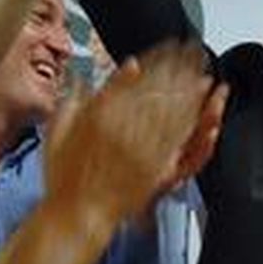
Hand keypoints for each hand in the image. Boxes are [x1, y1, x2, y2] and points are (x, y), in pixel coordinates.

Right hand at [43, 42, 215, 228]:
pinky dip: (192, 125)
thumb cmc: (64, 177)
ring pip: (172, 113)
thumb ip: (73, 99)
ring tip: (205, 77)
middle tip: (194, 54)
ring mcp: (142, 149)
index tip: (167, 49)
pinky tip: (204, 114)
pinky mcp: (156, 169)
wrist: (76, 214)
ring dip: (190, 93)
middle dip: (179, 70)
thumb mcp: (57, 131)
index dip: (154, 62)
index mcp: (98, 115)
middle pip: (158, 91)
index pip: (132, 79)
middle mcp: (123, 128)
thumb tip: (84, 77)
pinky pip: (178, 142)